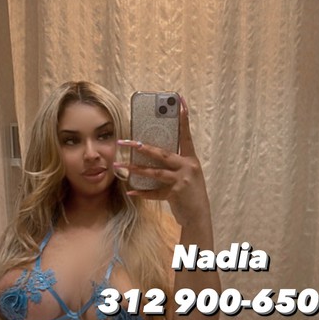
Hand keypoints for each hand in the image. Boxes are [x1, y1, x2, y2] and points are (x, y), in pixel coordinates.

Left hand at [116, 98, 210, 227]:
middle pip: (162, 153)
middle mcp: (187, 167)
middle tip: (126, 141)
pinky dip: (141, 192)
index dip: (183, 120)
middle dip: (142, 147)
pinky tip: (130, 190)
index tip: (180, 103)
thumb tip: (153, 153)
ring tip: (119, 165)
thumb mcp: (187, 175)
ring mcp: (182, 180)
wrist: (198, 216)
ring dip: (135, 168)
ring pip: (154, 172)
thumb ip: (175, 165)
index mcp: (191, 160)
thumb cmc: (191, 194)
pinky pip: (154, 192)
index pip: (186, 136)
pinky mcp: (175, 193)